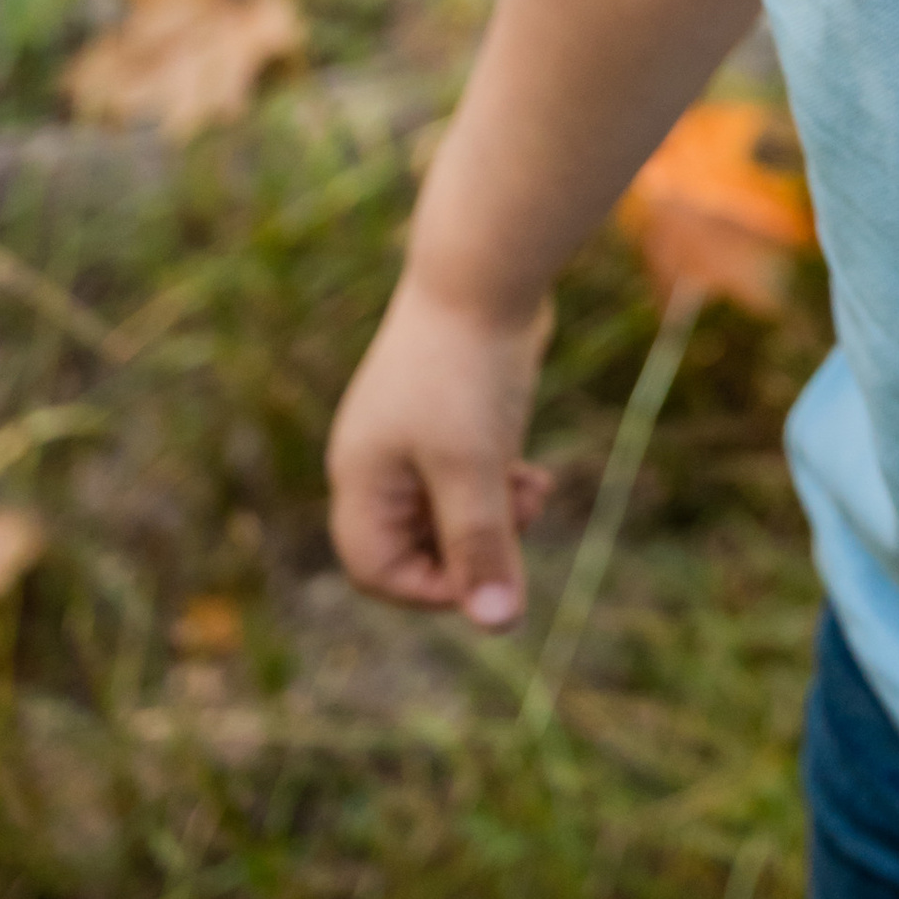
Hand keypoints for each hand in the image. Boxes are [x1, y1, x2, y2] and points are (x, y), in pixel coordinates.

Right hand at [327, 271, 555, 628]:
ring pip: (451, 512)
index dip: (429, 590)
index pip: (376, 569)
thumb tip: (499, 625)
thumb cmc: (466, 372)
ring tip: (531, 492)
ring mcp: (415, 437)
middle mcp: (380, 462)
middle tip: (518, 519)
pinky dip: (502, 487)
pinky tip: (536, 474)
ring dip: (495, 518)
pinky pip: (471, 478)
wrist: (484, 273)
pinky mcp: (453, 416)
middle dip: (472, 549)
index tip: (488, 575)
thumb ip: (482, 547)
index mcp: (362, 478)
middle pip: (416, 545)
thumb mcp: (476, 469)